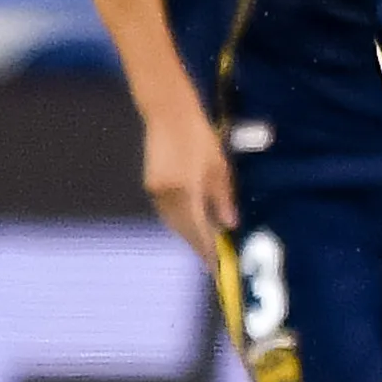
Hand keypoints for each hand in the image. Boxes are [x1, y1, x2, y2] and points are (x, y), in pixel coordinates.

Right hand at [140, 97, 235, 259]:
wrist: (168, 114)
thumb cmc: (199, 136)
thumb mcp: (219, 166)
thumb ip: (223, 198)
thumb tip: (229, 225)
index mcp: (184, 192)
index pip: (198, 230)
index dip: (208, 250)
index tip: (218, 267)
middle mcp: (166, 196)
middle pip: (183, 230)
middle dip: (198, 246)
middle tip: (213, 261)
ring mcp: (155, 191)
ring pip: (173, 223)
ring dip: (189, 235)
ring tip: (206, 246)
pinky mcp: (151, 185)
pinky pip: (168, 212)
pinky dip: (181, 221)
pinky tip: (193, 224)